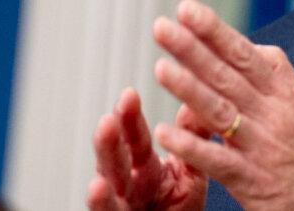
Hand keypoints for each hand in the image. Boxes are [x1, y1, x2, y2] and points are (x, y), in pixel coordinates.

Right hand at [87, 87, 208, 209]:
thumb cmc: (179, 209)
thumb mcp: (190, 172)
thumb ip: (192, 138)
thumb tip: (196, 99)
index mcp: (145, 167)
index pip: (135, 139)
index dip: (130, 118)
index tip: (129, 94)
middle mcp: (128, 185)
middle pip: (115, 159)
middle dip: (111, 139)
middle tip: (110, 117)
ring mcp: (121, 206)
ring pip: (107, 185)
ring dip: (103, 165)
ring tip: (101, 144)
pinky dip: (101, 201)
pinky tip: (97, 186)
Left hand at [152, 0, 293, 210]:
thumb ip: (278, 74)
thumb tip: (252, 45)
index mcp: (282, 93)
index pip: (244, 54)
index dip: (215, 31)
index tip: (187, 9)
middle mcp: (272, 114)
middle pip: (227, 75)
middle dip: (193, 49)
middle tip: (162, 26)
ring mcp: (262, 146)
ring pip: (220, 111)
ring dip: (188, 88)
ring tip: (159, 68)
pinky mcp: (253, 179)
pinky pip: (217, 159)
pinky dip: (192, 145)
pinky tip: (166, 132)